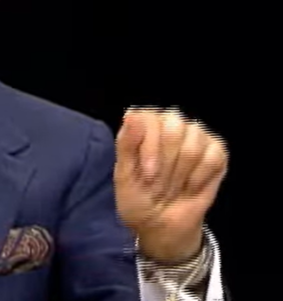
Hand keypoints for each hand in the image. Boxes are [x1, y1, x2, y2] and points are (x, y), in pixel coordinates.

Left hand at [114, 107, 227, 262]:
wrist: (160, 225)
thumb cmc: (137, 197)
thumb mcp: (123, 175)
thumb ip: (126, 143)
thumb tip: (132, 115)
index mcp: (143, 123)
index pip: (149, 119)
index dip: (150, 148)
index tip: (147, 175)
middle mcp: (169, 122)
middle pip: (174, 127)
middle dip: (166, 163)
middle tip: (158, 183)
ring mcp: (194, 135)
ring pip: (194, 144)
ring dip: (181, 174)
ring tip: (172, 186)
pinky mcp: (215, 151)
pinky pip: (214, 156)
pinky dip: (200, 177)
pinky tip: (190, 186)